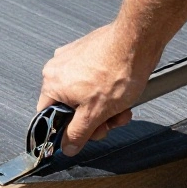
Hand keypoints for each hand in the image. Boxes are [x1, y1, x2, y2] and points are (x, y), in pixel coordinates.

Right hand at [37, 24, 160, 155]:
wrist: (138, 41)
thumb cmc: (117, 70)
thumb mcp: (96, 114)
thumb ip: (78, 134)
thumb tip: (67, 146)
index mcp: (52, 83)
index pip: (48, 117)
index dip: (66, 131)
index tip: (80, 137)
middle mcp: (58, 68)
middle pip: (70, 108)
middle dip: (93, 120)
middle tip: (109, 122)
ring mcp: (73, 58)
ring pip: (84, 95)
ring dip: (104, 108)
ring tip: (121, 107)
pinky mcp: (89, 52)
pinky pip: (92, 80)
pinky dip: (106, 91)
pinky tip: (121, 93)